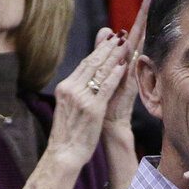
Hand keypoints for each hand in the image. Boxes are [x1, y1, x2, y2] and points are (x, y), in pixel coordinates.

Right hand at [48, 28, 131, 170]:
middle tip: (118, 34)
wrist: (64, 153)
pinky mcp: (92, 109)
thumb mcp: (69, 108)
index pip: (83, 64)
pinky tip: (123, 65)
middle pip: (91, 63)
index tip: (108, 39)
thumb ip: (76, 91)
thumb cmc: (69, 133)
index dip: (98, 51)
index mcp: (64, 88)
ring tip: (124, 44)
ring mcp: (81, 98)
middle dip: (106, 48)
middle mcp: (71, 89)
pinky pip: (105, 87)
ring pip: (99, 72)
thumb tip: (82, 79)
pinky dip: (114, 75)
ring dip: (113, 56)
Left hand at [103, 0, 152, 130]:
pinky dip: (138, 48)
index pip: (132, 33)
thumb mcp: (102, 71)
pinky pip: (134, 61)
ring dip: (144, 25)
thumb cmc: (106, 99)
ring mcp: (132, 71)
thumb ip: (102, 51)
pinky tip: (140, 34)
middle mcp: (130, 62)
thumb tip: (106, 30)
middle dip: (145, 15)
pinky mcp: (130, 81)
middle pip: (139, 34)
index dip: (140, 16)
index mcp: (123, 59)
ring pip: (139, 44)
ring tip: (150, 5)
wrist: (108, 122)